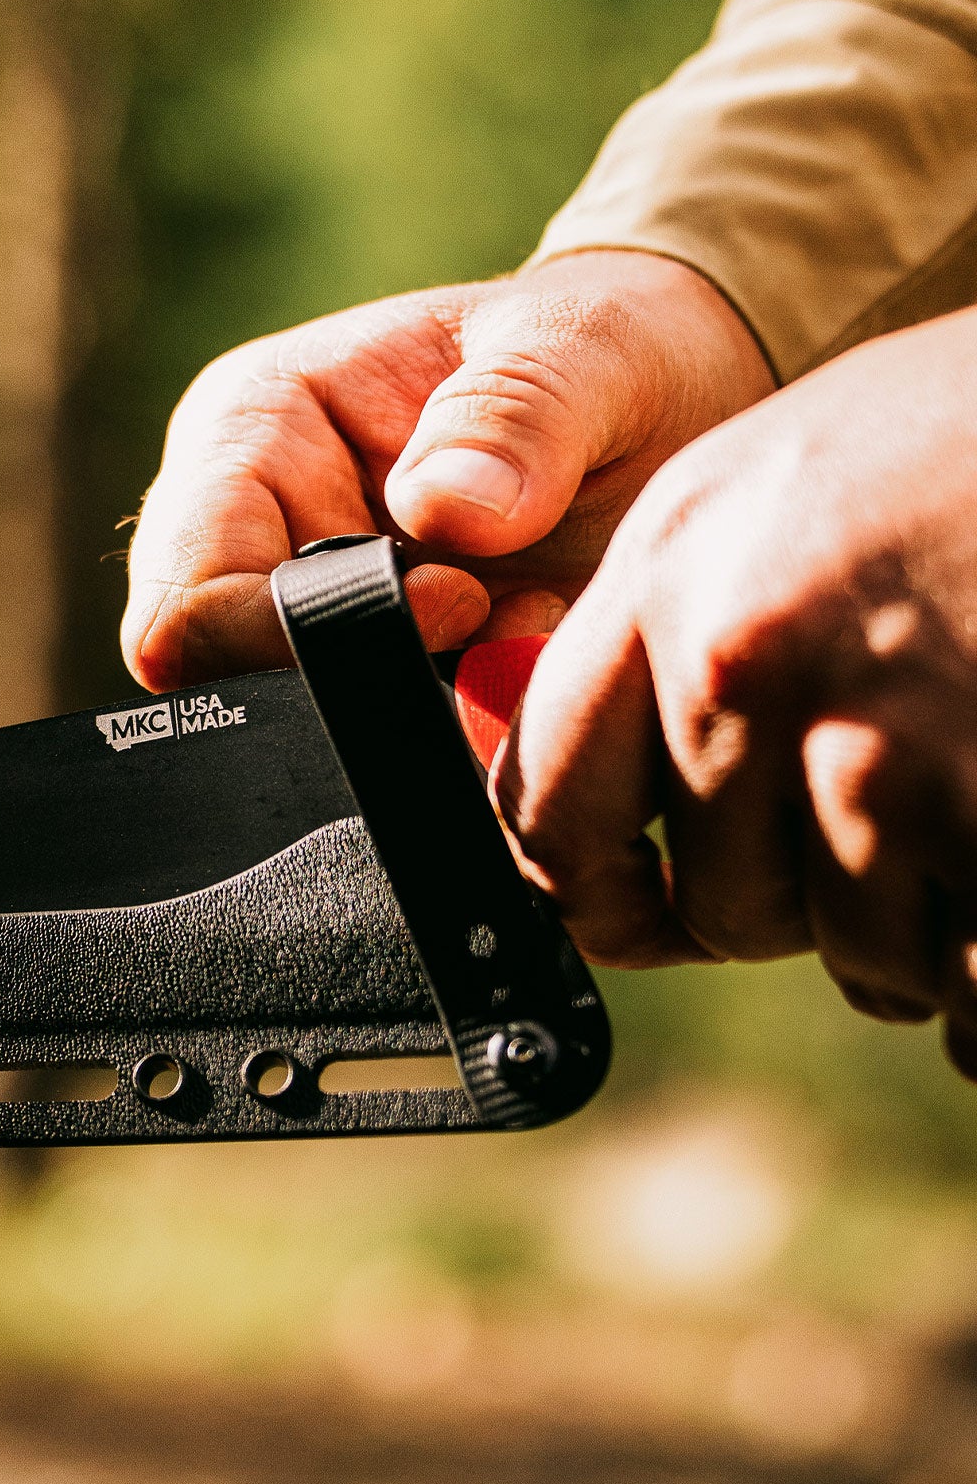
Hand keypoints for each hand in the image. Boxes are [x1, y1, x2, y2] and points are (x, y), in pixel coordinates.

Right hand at [120, 250, 772, 686]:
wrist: (670, 406)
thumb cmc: (614, 352)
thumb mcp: (593, 350)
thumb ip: (518, 415)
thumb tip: (439, 513)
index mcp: (249, 428)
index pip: (188, 599)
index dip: (301, 635)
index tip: (462, 601)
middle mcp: (241, 531)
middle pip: (223, 687)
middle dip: (373, 686)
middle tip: (511, 629)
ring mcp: (289, 611)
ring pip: (300, 736)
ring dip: (426, 714)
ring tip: (531, 637)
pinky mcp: (354, 674)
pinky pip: (370, 752)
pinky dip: (457, 735)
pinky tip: (525, 670)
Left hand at [500, 308, 976, 1076]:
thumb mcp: (781, 490)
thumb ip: (669, 638)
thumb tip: (566, 819)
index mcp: (674, 571)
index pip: (549, 802)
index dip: (590, 887)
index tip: (627, 910)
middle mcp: (750, 663)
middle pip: (719, 906)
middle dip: (799, 903)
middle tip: (894, 820)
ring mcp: (887, 751)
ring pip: (859, 957)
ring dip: (921, 935)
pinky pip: (972, 994)